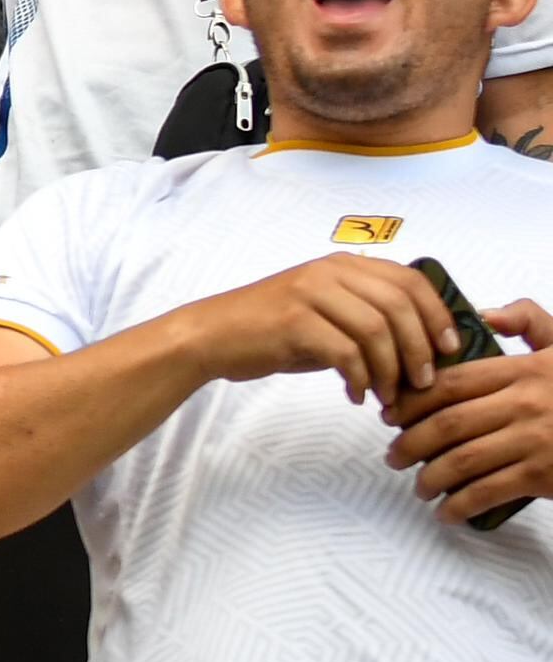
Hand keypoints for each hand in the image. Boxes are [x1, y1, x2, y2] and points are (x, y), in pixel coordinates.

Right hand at [175, 251, 465, 401]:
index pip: (411, 280)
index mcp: (342, 265)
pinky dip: (360, 379)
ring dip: (391, 371)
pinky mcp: (293, 322)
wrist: (211, 336)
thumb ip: (367, 317)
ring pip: (377, 330)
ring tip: (387, 396)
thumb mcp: (326, 313)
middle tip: (423, 382)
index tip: (448, 350)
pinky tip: (355, 395)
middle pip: (399, 305)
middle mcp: (328, 272)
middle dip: (420, 349)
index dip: (438, 315)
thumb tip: (423, 346)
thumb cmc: (273, 330)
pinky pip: (346, 353)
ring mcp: (309, 294)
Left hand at [384, 296, 552, 525]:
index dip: (412, 400)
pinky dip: (461, 504)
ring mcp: (534, 441)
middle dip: (411, 442)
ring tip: (417, 486)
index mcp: (524, 371)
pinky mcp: (543, 476)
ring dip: (430, 477)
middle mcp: (525, 404)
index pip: (451, 383)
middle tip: (393, 455)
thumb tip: (486, 314)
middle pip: (449, 423)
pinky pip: (490, 491)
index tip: (391, 414)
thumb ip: (531, 322)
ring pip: (463, 460)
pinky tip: (447, 512)